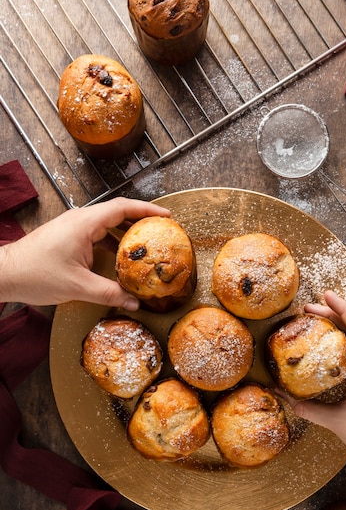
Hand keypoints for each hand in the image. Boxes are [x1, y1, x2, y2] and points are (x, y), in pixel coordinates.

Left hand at [0, 197, 169, 309]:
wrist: (5, 274)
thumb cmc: (35, 275)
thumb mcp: (78, 287)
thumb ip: (110, 293)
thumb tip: (134, 301)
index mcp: (84, 223)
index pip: (122, 208)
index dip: (147, 210)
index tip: (166, 215)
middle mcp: (79, 220)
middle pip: (117, 213)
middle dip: (140, 221)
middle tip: (161, 231)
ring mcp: (72, 227)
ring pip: (106, 224)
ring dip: (126, 233)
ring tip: (146, 245)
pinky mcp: (67, 237)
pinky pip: (96, 235)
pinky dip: (112, 242)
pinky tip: (120, 258)